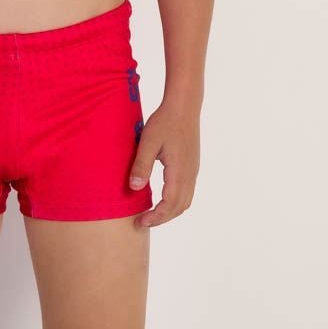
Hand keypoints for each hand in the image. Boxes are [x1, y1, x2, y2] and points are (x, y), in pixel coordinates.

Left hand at [128, 99, 200, 227]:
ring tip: (152, 214)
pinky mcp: (192, 165)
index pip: (169, 204)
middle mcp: (189, 174)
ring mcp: (193, 170)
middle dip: (162, 218)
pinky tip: (163, 197)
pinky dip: (176, 202)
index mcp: (179, 171)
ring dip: (170, 211)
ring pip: (186, 201)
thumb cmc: (165, 122)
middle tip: (143, 222)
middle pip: (180, 207)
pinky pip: (187, 191)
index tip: (140, 222)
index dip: (156, 217)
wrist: (184, 106)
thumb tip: (134, 188)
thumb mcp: (148, 141)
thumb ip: (142, 165)